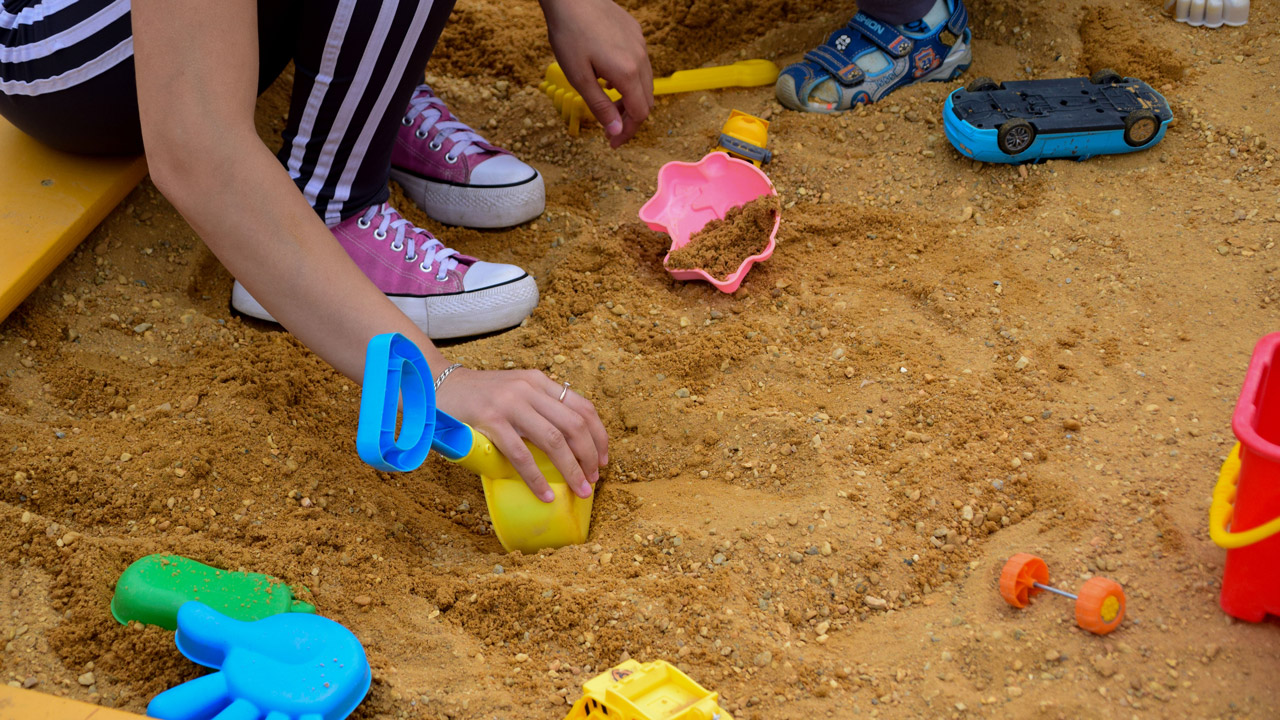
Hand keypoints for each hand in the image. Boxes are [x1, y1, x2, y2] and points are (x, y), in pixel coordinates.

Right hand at [436, 368, 608, 502]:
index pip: (583, 407)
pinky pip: (520, 454)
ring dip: (572, 469)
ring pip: (554, 440)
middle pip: (575, 425)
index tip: (603, 460)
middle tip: (592, 481)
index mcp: (539, 382)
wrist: (437, 384)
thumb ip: (539, 406)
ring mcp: (510, 404)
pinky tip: (544, 494)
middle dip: (590, 456)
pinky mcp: (490, 420)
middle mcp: (529, 389)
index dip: (599, 436)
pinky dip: (536, 478)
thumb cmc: (479, 396)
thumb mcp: (515, 391)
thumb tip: (567, 443)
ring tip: (579, 490)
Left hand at [541, 0, 652, 147]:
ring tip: (606, 100)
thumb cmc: (569, 33)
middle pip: (646, 100)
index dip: (628, 132)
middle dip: (629, 118)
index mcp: (627, 73)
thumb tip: (616, 131)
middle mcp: (640, 59)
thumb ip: (600, 106)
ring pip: (645, 82)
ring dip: (630, 98)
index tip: (613, 143)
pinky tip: (608, 75)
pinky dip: (629, 78)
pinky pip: (640, 63)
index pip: (639, 113)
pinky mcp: (635, 32)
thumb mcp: (579, 77)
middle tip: (608, 126)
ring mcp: (640, 43)